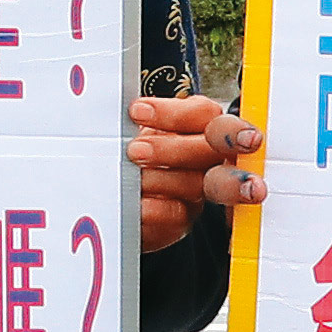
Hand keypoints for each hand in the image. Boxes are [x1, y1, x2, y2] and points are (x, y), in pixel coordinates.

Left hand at [126, 90, 258, 247]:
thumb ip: (141, 124)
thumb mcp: (140, 133)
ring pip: (195, 184)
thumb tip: (122, 115)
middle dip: (172, 149)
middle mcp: (209, 158)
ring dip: (159, 179)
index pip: (203, 113)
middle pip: (209, 150)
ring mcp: (200, 191)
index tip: (137, 112)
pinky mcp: (186, 219)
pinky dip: (155, 208)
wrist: (131, 199)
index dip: (174, 113)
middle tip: (136, 150)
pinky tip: (139, 203)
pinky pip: (178, 215)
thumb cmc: (140, 158)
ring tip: (133, 177)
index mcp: (200, 127)